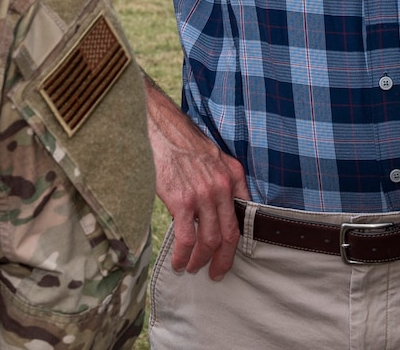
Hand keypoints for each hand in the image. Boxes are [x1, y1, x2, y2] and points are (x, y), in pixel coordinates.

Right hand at [144, 80, 250, 279]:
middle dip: (222, 259)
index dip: (235, 242)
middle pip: (228, 234)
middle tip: (216, 273)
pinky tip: (178, 261)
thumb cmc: (180, 142)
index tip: (228, 255)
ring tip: (192, 268)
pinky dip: (183, 255)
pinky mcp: (182, 200)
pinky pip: (187, 237)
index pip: (240, 217)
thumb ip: (219, 180)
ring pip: (209, 240)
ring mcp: (203, 194)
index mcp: (233, 175)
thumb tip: (215, 209)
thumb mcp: (211, 157)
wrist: (158, 126)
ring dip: (200, 260)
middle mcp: (222, 186)